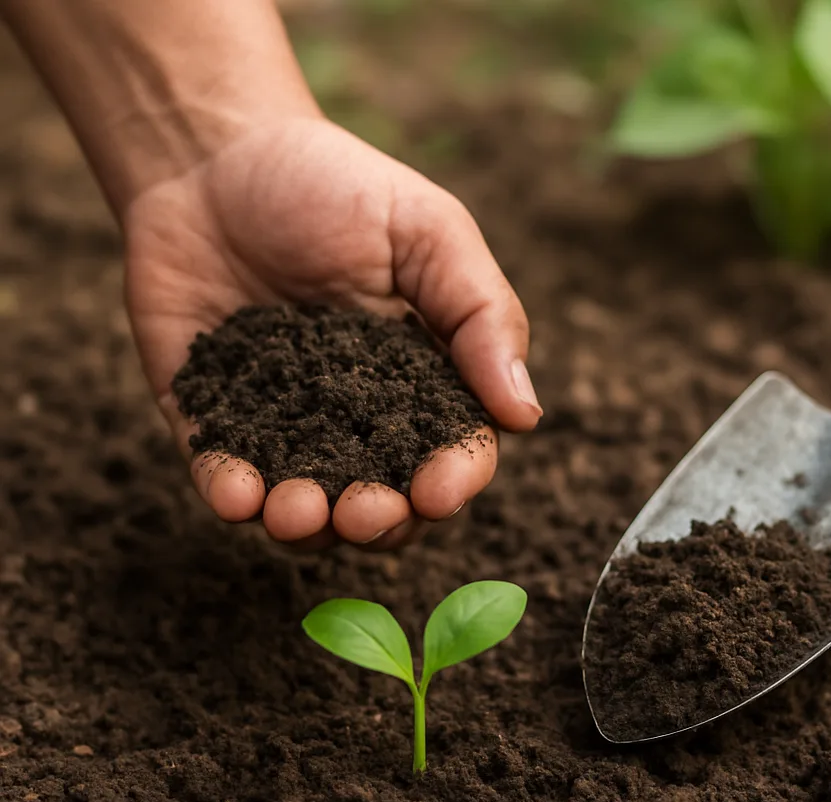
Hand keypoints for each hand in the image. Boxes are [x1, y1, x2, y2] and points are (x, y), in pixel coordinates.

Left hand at [122, 116, 541, 549]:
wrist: (211, 153)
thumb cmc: (333, 185)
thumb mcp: (427, 232)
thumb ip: (482, 316)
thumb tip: (526, 416)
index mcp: (423, 381)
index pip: (452, 451)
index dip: (453, 480)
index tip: (437, 489)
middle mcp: (357, 419)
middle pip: (384, 500)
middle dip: (379, 520)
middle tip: (365, 511)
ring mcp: (282, 426)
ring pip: (306, 509)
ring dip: (307, 526)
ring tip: (297, 512)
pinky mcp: (212, 421)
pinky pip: (224, 478)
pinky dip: (233, 498)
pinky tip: (236, 495)